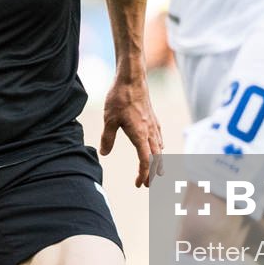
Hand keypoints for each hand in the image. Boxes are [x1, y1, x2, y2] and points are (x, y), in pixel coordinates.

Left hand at [101, 71, 162, 187]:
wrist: (132, 78)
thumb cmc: (120, 98)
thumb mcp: (109, 119)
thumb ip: (107, 138)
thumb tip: (104, 154)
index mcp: (140, 135)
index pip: (145, 161)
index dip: (143, 174)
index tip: (139, 184)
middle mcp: (150, 132)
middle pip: (156, 158)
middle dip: (153, 173)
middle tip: (148, 185)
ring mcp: (153, 125)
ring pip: (159, 148)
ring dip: (157, 162)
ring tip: (156, 172)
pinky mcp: (153, 118)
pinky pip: (159, 138)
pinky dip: (159, 148)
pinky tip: (158, 148)